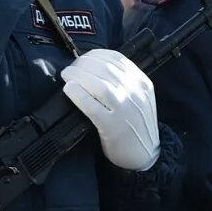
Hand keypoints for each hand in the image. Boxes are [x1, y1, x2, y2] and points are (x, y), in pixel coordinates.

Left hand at [62, 48, 158, 171]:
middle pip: (105, 69)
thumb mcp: (139, 98)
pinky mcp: (113, 127)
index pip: (117, 59)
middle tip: (70, 69)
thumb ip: (125, 82)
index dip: (95, 55)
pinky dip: (79, 95)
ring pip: (99, 85)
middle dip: (83, 64)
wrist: (145, 155)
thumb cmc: (136, 125)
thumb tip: (93, 66)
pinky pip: (92, 107)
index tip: (83, 59)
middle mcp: (136, 93)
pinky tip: (69, 90)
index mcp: (143, 83)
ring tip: (66, 76)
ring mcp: (125, 110)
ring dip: (78, 76)